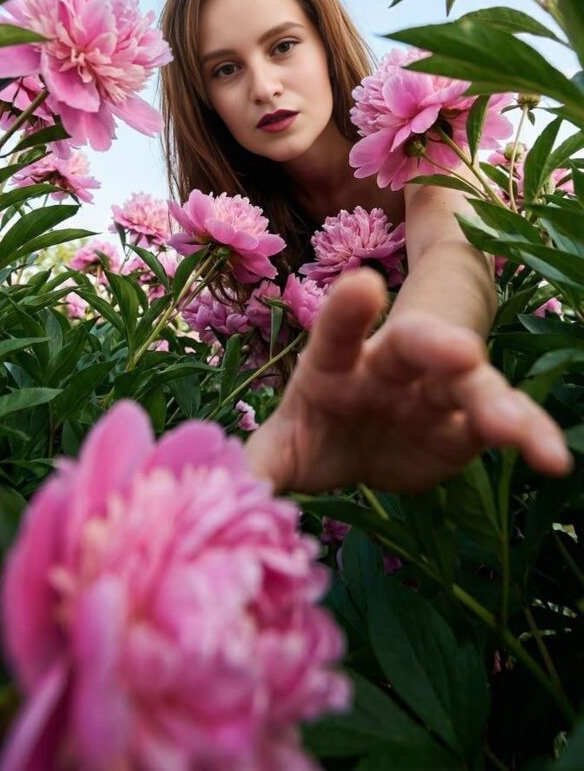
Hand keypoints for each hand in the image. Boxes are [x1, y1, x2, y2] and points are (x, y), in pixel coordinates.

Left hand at [245, 269, 572, 493]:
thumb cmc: (322, 426)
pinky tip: (550, 455)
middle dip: (434, 344)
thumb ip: (262, 464)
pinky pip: (499, 427)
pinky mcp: (467, 427)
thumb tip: (226, 491)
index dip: (347, 310)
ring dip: (492, 401)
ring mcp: (433, 393)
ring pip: (467, 387)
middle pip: (412, 346)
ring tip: (513, 426)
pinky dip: (525, 436)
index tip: (361, 284)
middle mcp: (389, 367)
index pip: (337, 332)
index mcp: (334, 363)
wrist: (370, 438)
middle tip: (460, 348)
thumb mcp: (289, 445)